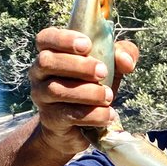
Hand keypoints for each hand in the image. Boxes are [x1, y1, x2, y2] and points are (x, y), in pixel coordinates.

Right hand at [30, 28, 139, 158]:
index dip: (63, 39)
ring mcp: (41, 96)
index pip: (45, 38)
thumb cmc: (92, 85)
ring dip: (87, 92)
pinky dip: (92, 114)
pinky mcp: (50, 119)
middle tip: (103, 72)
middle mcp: (39, 73)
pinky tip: (109, 114)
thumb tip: (127, 62)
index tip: (87, 45)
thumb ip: (120, 55)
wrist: (78, 127)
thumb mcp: (109, 66)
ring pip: (56, 89)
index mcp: (51, 53)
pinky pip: (68, 115)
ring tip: (108, 96)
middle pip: (47, 62)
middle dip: (78, 66)